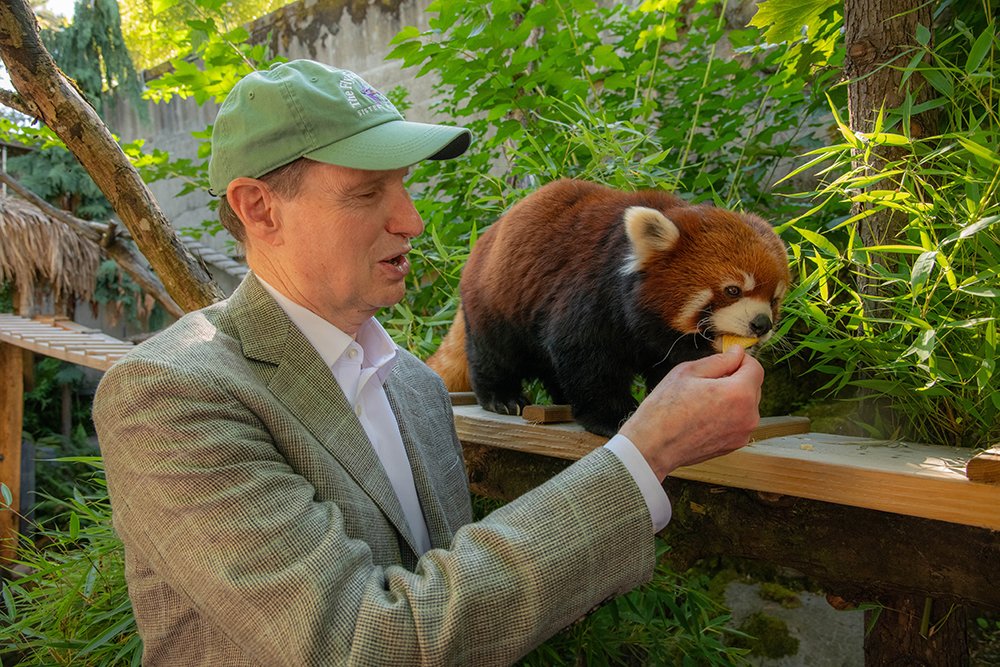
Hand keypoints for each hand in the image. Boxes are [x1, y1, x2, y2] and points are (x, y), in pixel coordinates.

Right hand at [618, 345, 762, 480]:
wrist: (654, 445)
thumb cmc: (666, 408)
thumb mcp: (689, 372)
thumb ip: (719, 360)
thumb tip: (737, 353)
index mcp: (739, 393)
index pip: (755, 367)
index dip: (741, 359)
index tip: (726, 359)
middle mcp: (748, 415)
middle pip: (753, 386)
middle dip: (737, 378)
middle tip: (708, 381)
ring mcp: (743, 433)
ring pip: (747, 405)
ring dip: (733, 398)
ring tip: (704, 401)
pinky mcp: (735, 445)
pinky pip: (739, 421)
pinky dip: (729, 415)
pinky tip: (705, 416)